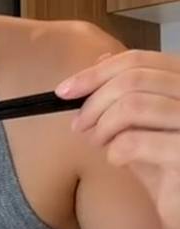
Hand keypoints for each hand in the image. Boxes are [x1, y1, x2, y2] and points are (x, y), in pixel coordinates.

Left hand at [60, 50, 179, 228]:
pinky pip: (136, 141)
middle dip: (94, 102)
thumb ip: (128, 94)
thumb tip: (99, 60)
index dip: (96, 73)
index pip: (141, 60)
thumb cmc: (165, 168)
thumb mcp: (143, 125)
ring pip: (133, 106)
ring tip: (98, 144)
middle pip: (134, 79)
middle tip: (79, 126)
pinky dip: (115, 151)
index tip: (64, 91)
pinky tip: (117, 161)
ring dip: (102, 126)